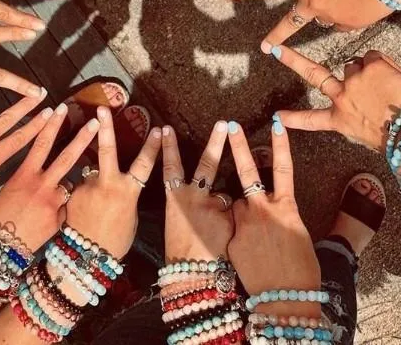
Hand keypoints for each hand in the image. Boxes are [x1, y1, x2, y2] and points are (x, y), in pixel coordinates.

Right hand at [0, 103, 99, 250]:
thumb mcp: (9, 190)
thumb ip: (30, 179)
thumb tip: (44, 173)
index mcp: (24, 175)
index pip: (40, 143)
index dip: (50, 125)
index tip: (58, 108)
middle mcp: (40, 185)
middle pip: (66, 156)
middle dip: (82, 137)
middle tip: (95, 121)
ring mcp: (53, 202)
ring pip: (70, 184)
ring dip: (69, 185)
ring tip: (67, 188)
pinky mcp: (59, 218)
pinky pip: (66, 209)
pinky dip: (61, 212)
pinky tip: (47, 222)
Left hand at [65, 106, 161, 258]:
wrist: (85, 260)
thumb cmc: (116, 241)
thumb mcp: (129, 216)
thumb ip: (124, 193)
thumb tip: (119, 180)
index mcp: (127, 192)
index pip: (144, 163)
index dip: (153, 146)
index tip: (160, 129)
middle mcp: (106, 185)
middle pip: (107, 150)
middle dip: (105, 127)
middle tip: (102, 108)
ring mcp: (86, 188)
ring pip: (91, 172)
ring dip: (93, 177)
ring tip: (95, 200)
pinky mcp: (71, 193)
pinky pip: (80, 187)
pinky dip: (82, 194)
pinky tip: (82, 211)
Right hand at [161, 123, 233, 260]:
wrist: (192, 278)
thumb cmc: (182, 252)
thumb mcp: (179, 222)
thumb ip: (195, 203)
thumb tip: (212, 196)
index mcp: (174, 199)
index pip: (171, 167)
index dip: (167, 148)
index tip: (164, 129)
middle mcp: (193, 198)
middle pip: (206, 164)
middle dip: (215, 141)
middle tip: (224, 123)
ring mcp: (214, 207)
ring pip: (224, 195)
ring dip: (223, 206)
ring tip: (219, 219)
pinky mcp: (231, 217)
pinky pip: (236, 214)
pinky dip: (234, 223)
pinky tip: (227, 239)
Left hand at [224, 0, 391, 49]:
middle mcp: (313, 2)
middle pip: (289, 23)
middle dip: (276, 36)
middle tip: (264, 47)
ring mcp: (331, 16)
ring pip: (324, 20)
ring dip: (330, 13)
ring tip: (347, 2)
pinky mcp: (350, 26)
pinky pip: (346, 23)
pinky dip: (351, 16)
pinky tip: (363, 3)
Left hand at [227, 122, 320, 317]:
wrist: (285, 301)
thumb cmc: (302, 271)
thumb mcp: (299, 235)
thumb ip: (283, 214)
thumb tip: (274, 206)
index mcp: (286, 207)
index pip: (283, 168)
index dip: (280, 145)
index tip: (276, 124)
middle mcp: (263, 210)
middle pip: (247, 171)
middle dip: (238, 146)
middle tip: (231, 125)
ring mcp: (244, 223)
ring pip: (235, 203)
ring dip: (240, 208)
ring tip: (255, 232)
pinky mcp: (232, 238)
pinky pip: (231, 227)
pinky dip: (236, 233)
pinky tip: (248, 252)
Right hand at [272, 45, 400, 151]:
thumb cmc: (397, 136)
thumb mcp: (369, 133)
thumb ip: (358, 114)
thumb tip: (362, 98)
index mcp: (341, 119)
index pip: (311, 119)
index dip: (293, 117)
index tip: (277, 117)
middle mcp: (342, 97)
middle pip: (313, 74)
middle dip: (293, 60)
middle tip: (277, 49)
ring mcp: (354, 79)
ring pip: (355, 64)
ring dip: (366, 70)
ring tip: (384, 84)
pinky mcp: (370, 66)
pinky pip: (374, 56)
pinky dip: (383, 63)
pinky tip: (392, 76)